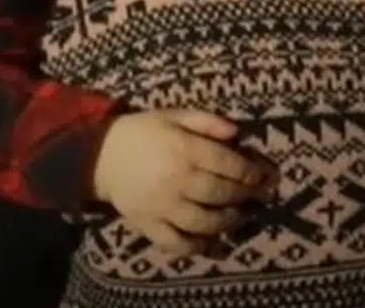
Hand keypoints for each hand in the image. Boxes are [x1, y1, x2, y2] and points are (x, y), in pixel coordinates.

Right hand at [93, 110, 275, 254]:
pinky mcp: (149, 225)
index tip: (263, 176)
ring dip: (228, 221)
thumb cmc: (144, 132)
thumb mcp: (174, 116)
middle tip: (258, 196)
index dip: (250, 172)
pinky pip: (176, 243)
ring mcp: (161, 206)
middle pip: (220, 194)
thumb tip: (238, 132)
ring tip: (237, 216)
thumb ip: (207, 122)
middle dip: (245, 196)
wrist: (102, 155)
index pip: (227, 164)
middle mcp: (175, 179)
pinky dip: (196, 247)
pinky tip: (209, 241)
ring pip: (204, 222)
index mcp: (183, 148)